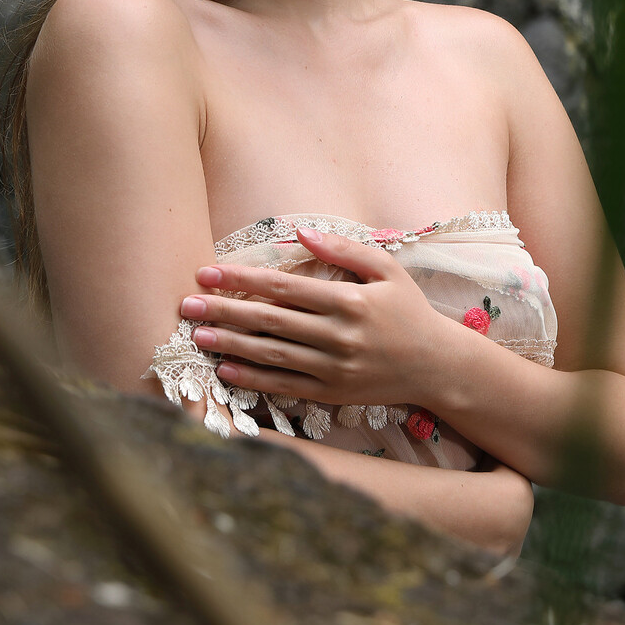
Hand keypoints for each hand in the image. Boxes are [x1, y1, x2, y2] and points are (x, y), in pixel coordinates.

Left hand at [178, 227, 461, 407]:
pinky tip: (226, 370)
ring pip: (272, 355)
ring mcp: (333, 368)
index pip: (283, 287)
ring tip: (197, 336)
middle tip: (187, 304)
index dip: (242, 278)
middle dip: (224, 311)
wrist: (436, 365)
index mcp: (348, 301)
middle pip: (270, 321)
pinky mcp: (331, 393)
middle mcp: (338, 336)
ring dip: (230, 345)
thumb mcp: (386, 270)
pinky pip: (285, 385)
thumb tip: (299, 231)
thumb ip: (344, 249)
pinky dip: (253, 379)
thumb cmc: (409, 311)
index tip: (207, 272)